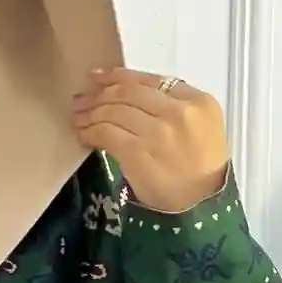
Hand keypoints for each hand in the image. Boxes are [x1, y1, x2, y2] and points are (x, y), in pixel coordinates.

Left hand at [71, 69, 229, 214]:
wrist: (200, 206)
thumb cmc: (200, 168)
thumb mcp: (203, 126)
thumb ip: (176, 105)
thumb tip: (129, 92)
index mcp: (198, 101)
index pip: (149, 80)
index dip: (118, 76)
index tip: (98, 77)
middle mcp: (179, 112)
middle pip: (127, 92)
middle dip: (98, 93)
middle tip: (81, 99)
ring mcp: (158, 131)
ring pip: (113, 110)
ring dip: (90, 112)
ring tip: (78, 117)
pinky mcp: (138, 152)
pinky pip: (106, 132)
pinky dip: (90, 132)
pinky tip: (84, 135)